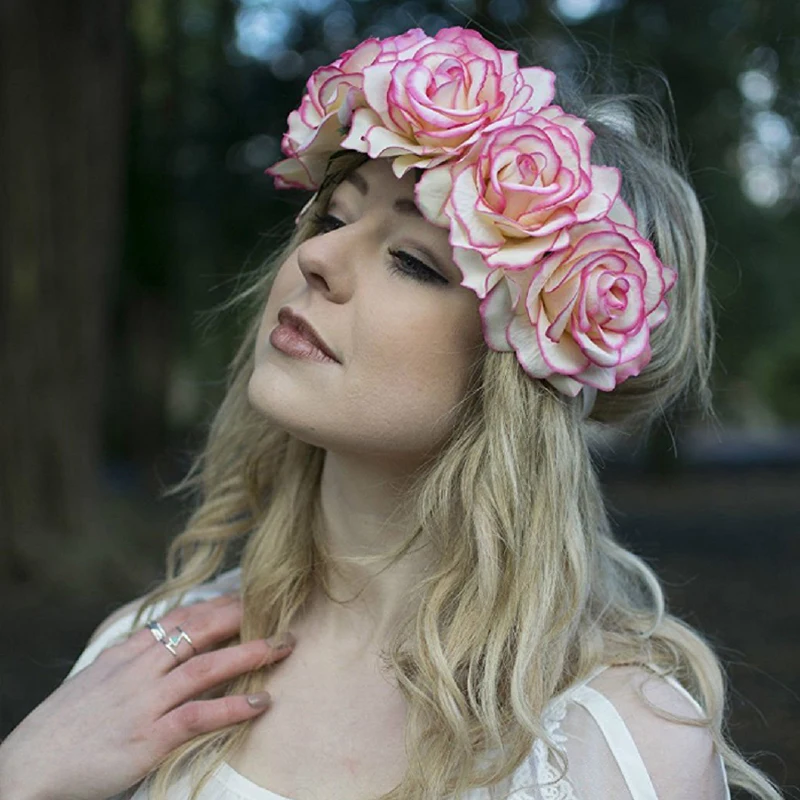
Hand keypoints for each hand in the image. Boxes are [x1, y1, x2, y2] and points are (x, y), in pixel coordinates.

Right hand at [0, 594, 295, 799]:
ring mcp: (144, 703)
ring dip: (250, 654)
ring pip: (206, 666)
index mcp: (127, 654)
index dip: (217, 604)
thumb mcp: (98, 678)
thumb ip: (135, 659)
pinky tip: (261, 702)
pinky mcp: (147, 739)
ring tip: (284, 647)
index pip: (180, 616)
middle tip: (279, 607)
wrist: (26, 768)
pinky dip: (232, 707)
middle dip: (242, 617)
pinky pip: (198, 716)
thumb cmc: (64, 727)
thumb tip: (166, 644)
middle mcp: (138, 671)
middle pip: (199, 631)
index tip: (247, 595)